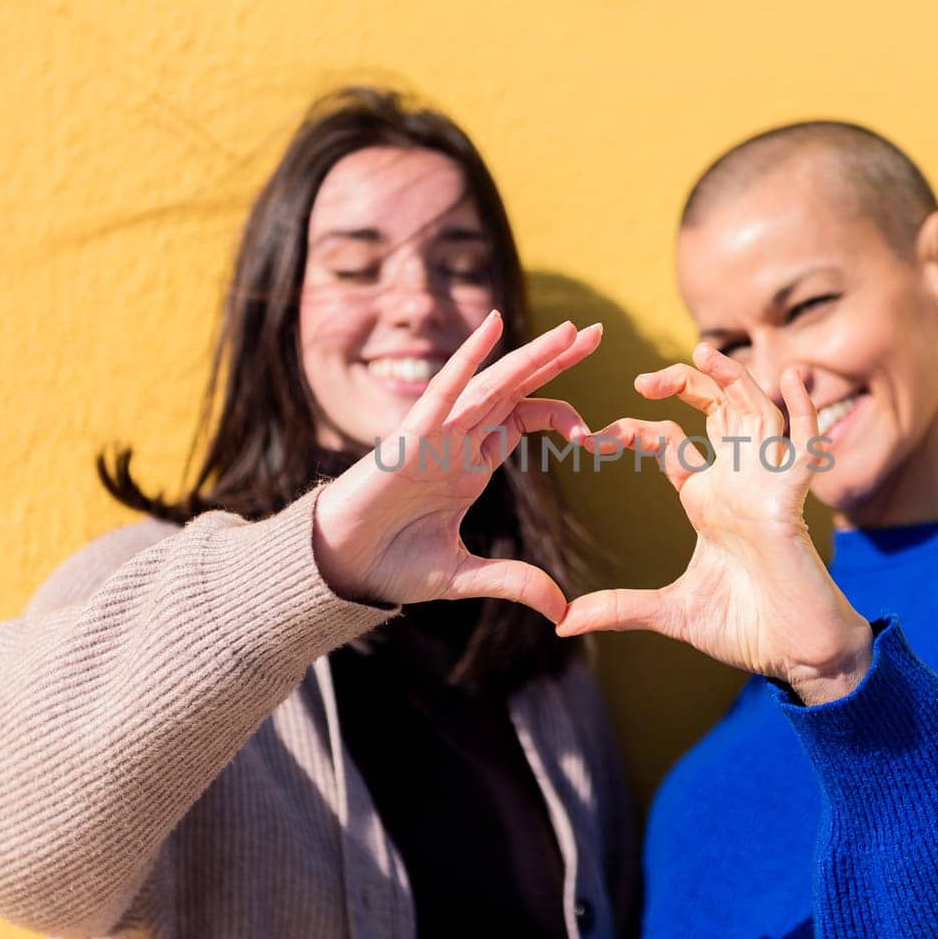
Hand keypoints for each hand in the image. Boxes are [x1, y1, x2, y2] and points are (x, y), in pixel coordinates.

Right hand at [312, 311, 596, 623]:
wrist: (340, 568)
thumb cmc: (390, 564)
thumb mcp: (464, 576)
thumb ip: (513, 583)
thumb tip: (562, 612)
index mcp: (471, 463)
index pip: (523, 419)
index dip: (561, 416)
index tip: (596, 438)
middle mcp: (458, 440)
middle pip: (516, 388)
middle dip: (556, 360)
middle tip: (597, 332)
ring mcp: (437, 434)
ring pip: (492, 383)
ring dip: (530, 355)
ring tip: (569, 331)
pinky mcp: (412, 437)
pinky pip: (444, 389)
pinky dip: (468, 358)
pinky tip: (493, 326)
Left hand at [557, 343, 873, 704]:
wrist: (795, 656)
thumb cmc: (745, 628)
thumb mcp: (670, 613)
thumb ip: (620, 609)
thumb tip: (564, 623)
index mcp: (708, 500)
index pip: (673, 444)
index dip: (635, 430)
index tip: (591, 439)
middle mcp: (738, 483)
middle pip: (718, 410)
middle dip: (687, 384)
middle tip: (642, 380)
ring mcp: (767, 488)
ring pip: (757, 414)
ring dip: (736, 381)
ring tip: (705, 352)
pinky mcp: (793, 503)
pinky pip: (805, 447)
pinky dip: (804, 412)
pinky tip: (793, 381)